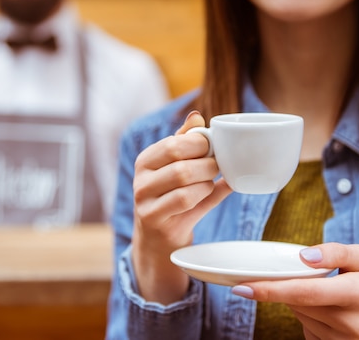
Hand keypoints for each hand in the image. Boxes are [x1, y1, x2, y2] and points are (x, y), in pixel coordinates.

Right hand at [131, 111, 232, 303]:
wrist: (159, 240)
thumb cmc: (171, 197)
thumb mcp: (175, 167)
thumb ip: (185, 142)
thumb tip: (197, 116)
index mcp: (145, 161)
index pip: (174, 143)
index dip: (200, 144)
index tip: (213, 148)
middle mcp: (140, 181)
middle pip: (181, 165)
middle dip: (207, 164)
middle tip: (218, 165)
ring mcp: (146, 203)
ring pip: (186, 185)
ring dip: (207, 182)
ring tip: (211, 181)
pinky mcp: (157, 222)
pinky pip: (187, 203)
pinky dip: (206, 195)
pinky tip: (210, 192)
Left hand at [232, 243, 358, 339]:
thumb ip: (336, 251)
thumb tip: (304, 256)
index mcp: (358, 294)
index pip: (305, 292)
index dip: (270, 290)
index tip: (243, 287)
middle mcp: (349, 322)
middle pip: (296, 303)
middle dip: (280, 290)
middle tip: (263, 282)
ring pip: (298, 315)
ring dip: (296, 301)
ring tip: (319, 294)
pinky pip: (305, 329)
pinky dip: (305, 316)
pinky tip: (323, 311)